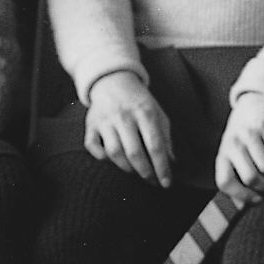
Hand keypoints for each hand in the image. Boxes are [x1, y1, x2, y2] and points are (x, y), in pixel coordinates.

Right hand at [83, 72, 173, 186]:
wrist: (113, 81)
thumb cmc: (139, 102)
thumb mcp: (158, 114)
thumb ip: (166, 138)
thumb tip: (172, 163)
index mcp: (145, 112)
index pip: (155, 145)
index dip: (162, 167)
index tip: (166, 183)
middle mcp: (124, 116)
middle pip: (134, 152)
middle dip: (145, 173)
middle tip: (152, 182)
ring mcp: (105, 120)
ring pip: (114, 153)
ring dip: (126, 168)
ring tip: (136, 172)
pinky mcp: (91, 124)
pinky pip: (92, 147)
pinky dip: (102, 158)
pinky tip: (113, 161)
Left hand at [214, 90, 263, 197]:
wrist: (254, 101)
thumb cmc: (244, 135)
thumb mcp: (234, 153)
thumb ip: (237, 175)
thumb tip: (244, 205)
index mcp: (223, 155)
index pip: (225, 182)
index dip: (241, 196)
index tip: (257, 199)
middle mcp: (233, 144)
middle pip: (250, 177)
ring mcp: (249, 134)